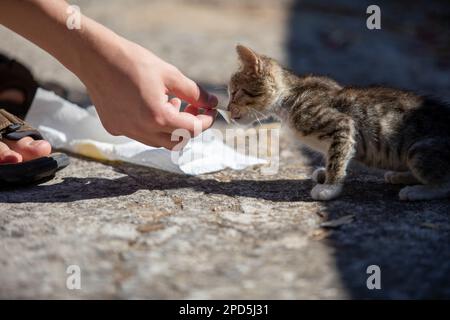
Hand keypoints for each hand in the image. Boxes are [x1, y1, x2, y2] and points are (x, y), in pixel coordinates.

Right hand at [80, 38, 217, 148]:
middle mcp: (141, 130)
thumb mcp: (170, 74)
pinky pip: (140, 134)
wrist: (95, 57)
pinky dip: (151, 125)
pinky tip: (147, 105)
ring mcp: (126, 131)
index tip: (210, 111)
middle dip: (190, 127)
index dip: (206, 121)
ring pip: (158, 141)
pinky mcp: (114, 128)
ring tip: (169, 103)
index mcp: (158, 117)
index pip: (193, 129)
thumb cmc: (133, 61)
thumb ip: (195, 93)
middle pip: (177, 142)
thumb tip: (212, 103)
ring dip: (170, 128)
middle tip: (193, 109)